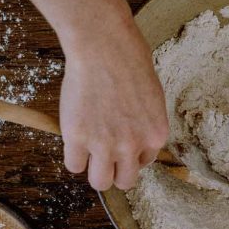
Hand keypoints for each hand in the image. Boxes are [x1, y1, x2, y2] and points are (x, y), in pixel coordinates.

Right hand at [59, 19, 168, 190]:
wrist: (104, 46)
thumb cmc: (128, 60)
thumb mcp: (151, 97)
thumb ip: (144, 123)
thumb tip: (133, 136)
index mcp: (155, 136)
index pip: (144, 163)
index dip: (130, 154)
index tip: (119, 141)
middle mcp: (132, 146)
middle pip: (124, 182)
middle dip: (114, 171)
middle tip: (104, 155)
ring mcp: (104, 145)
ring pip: (99, 182)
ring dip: (94, 171)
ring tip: (88, 153)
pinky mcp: (78, 138)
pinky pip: (74, 166)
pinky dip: (73, 156)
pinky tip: (74, 139)